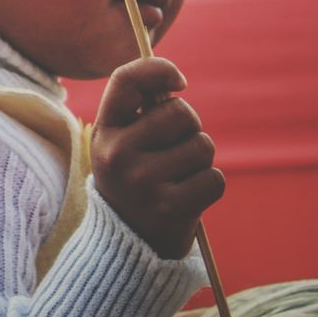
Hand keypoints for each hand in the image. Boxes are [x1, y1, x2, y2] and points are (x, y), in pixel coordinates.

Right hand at [91, 57, 224, 258]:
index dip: (158, 69)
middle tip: (174, 150)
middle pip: (180, 113)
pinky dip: (209, 186)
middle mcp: (118, 153)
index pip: (126, 80)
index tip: (179, 81)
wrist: (128, 246)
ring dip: (201, 160)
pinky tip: (188, 198)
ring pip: (202, 146)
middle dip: (190, 128)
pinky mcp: (170, 207)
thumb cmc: (134, 179)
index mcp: (103, 131)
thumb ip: (141, 111)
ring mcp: (143, 181)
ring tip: (178, 177)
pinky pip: (214, 178)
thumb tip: (175, 81)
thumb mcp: (122, 144)